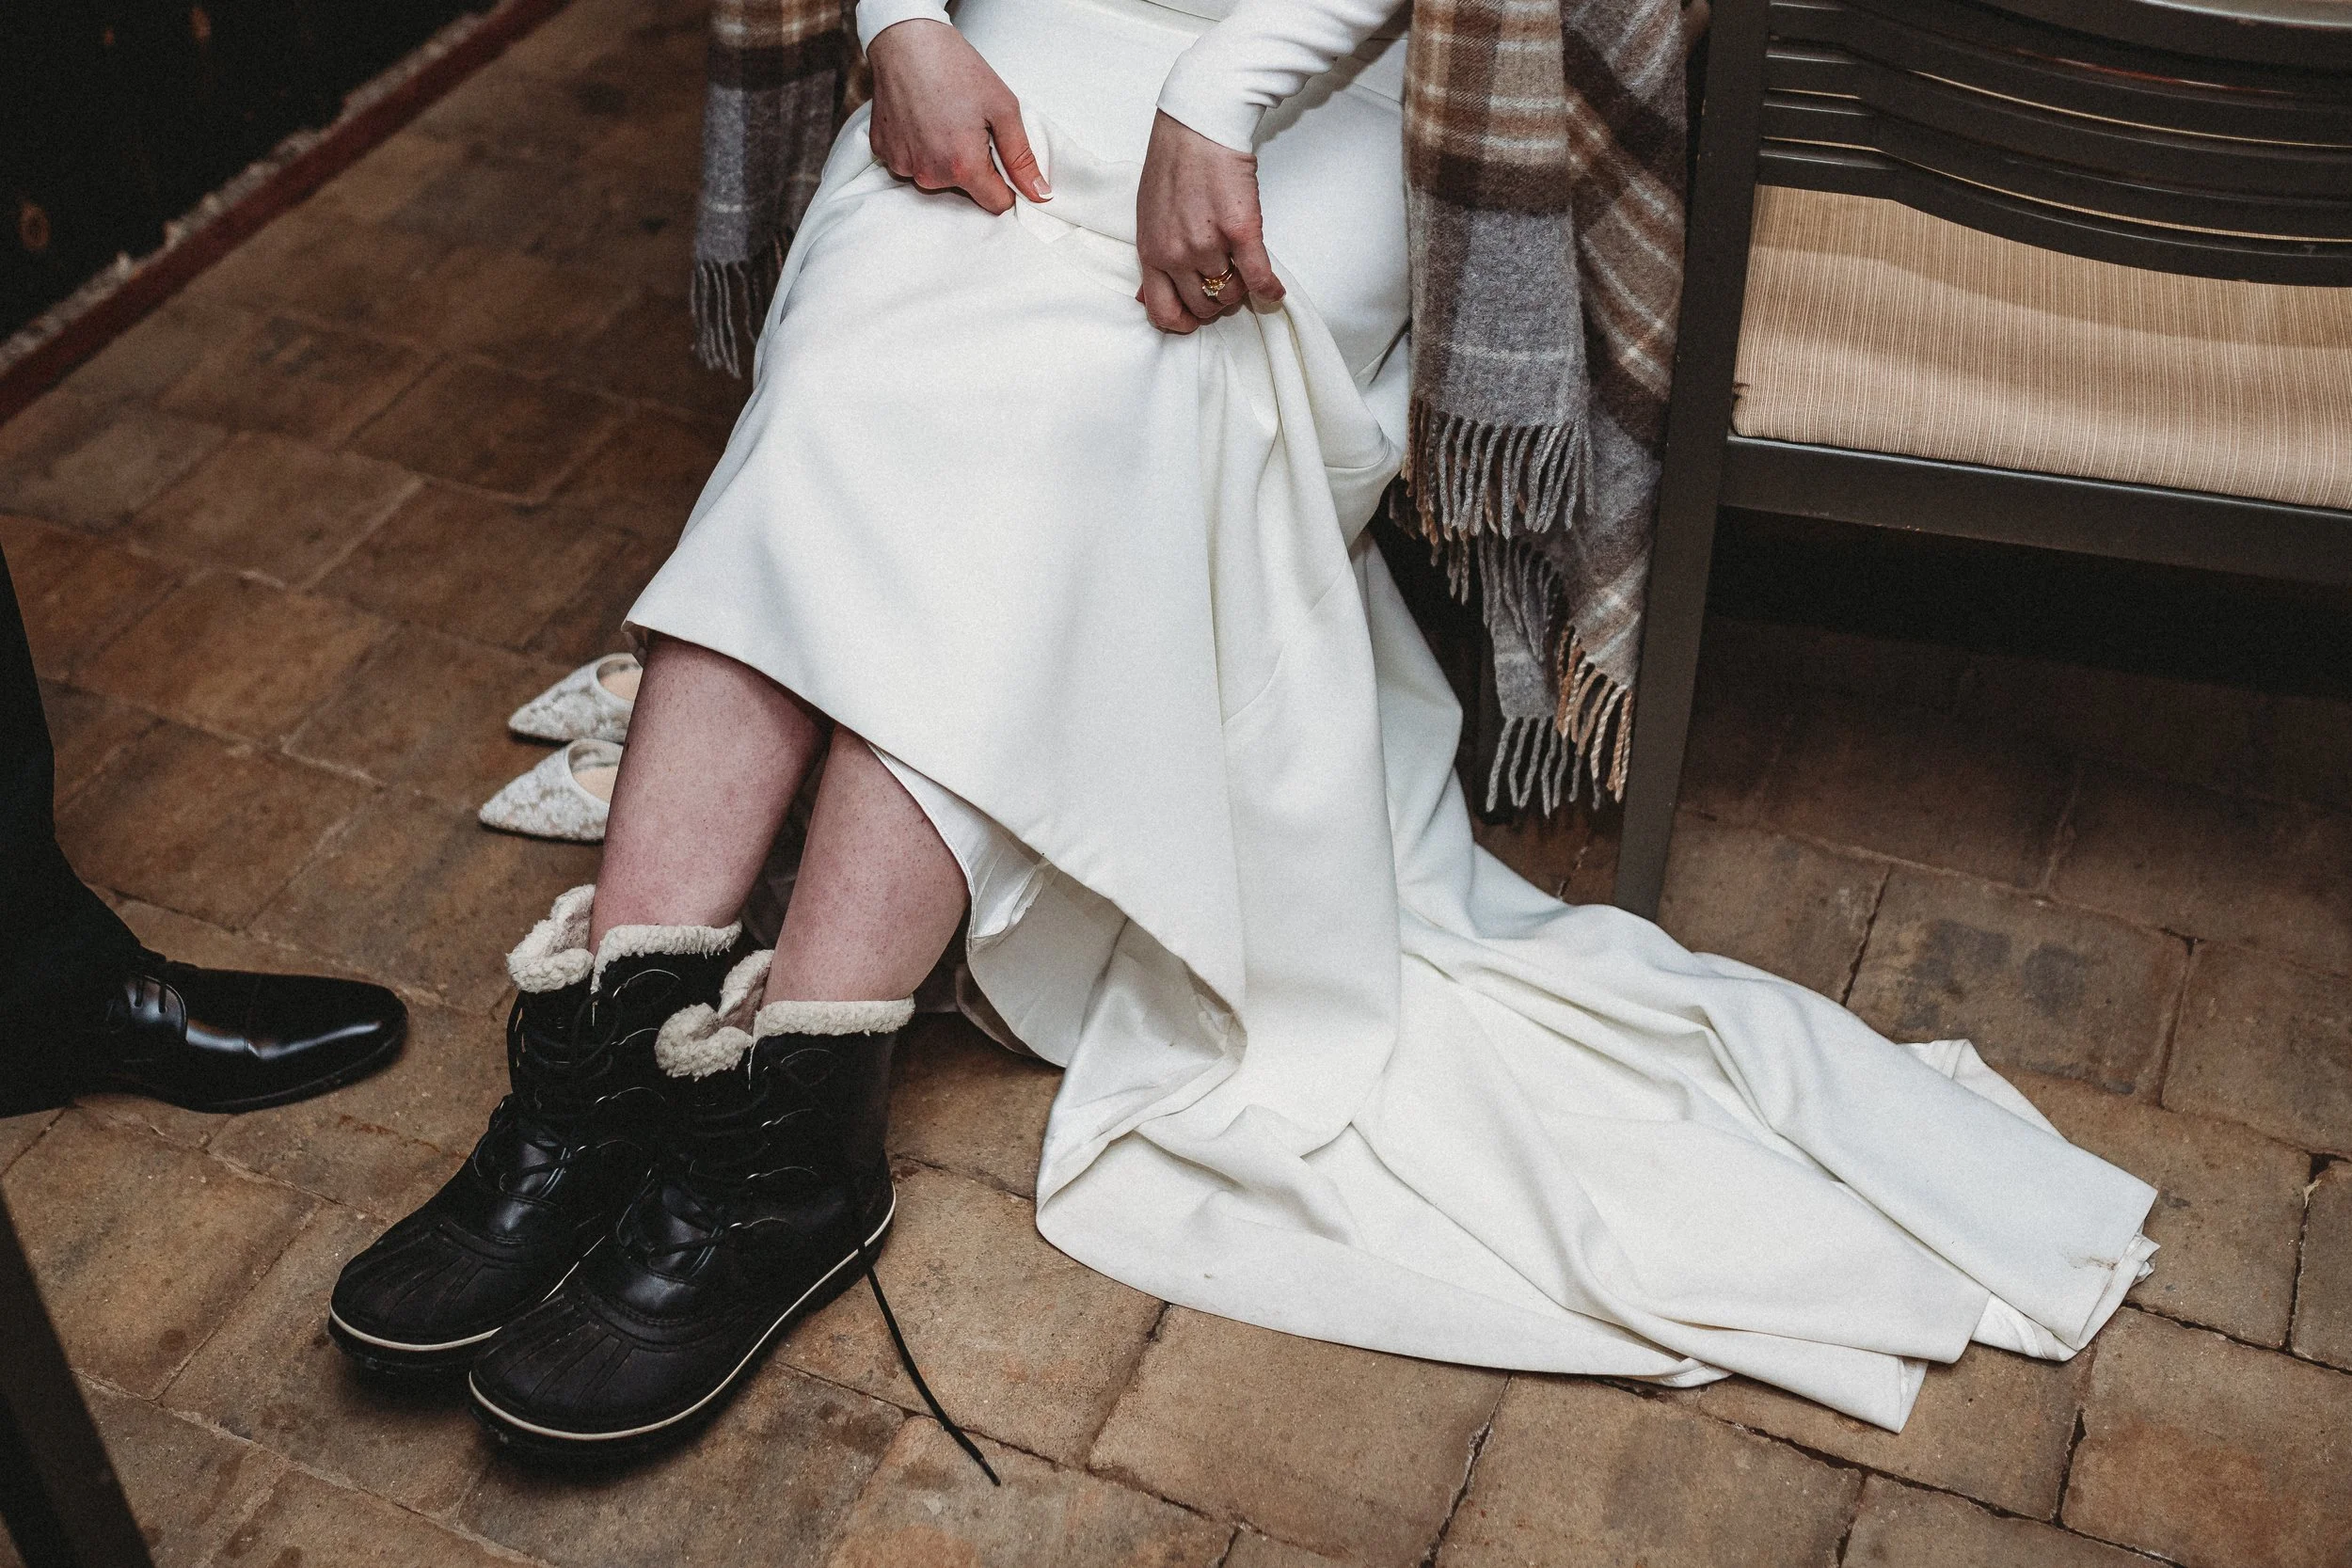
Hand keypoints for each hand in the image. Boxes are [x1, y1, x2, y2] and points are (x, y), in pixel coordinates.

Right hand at [866, 19, 1048, 213]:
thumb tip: (1040, 195)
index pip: (996, 204)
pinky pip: (909, 163)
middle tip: (967, 126)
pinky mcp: (883, 152)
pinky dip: (917, 147)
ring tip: (941, 119)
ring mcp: (902, 164)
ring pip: (935, 177)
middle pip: (964, 190)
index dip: (1005, 184)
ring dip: (942, 157)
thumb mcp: (1003, 108)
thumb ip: (1022, 157)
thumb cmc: (957, 68)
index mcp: (963, 167)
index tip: (1000, 157)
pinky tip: (920, 119)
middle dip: (971, 166)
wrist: (907, 40)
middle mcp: (929, 174)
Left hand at [1135, 111, 1281, 333]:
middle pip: (1203, 306)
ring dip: (1241, 288)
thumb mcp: (1147, 217)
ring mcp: (1208, 244)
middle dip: (1217, 301)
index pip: (1162, 313)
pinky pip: (1258, 278)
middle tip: (1225, 283)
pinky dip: (1270, 289)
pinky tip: (1275, 289)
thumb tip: (1147, 296)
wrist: (1197, 126)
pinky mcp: (1240, 231)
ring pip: (1231, 293)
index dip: (1183, 321)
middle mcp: (1176, 254)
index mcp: (1150, 252)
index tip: (1195, 314)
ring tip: (1244, 270)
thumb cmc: (1173, 165)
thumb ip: (1153, 256)